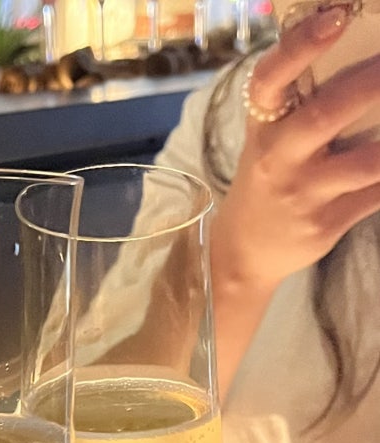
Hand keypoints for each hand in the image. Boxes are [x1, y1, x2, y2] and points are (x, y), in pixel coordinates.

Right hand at [213, 6, 379, 292]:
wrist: (244, 251)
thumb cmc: (266, 181)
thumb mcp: (267, 139)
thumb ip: (295, 99)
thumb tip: (337, 30)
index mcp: (261, 131)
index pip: (269, 81)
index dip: (299, 47)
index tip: (335, 18)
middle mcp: (277, 161)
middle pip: (323, 116)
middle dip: (371, 83)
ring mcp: (302, 196)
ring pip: (365, 163)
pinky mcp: (326, 224)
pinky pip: (376, 195)